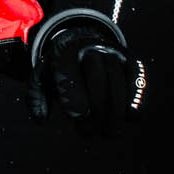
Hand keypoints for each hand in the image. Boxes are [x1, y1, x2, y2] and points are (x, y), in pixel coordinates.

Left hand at [30, 20, 142, 135]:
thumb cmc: (60, 68)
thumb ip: (36, 98)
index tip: (78, 117)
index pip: (70, 74)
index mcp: (64, 52)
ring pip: (119, 82)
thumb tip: (41, 119)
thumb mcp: (42, 76)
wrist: (81, 41)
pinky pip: (137, 79)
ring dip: (116, 113)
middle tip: (90, 132)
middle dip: (97, 111)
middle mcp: (91, 49)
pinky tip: (130, 116)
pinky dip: (136, 99)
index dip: (74, 97)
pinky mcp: (130, 60)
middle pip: (98, 80)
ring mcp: (113, 53)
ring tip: (109, 132)